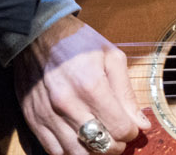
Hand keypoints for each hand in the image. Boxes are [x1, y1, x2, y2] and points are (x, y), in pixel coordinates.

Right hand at [11, 15, 148, 154]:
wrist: (37, 33)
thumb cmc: (77, 43)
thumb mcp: (111, 57)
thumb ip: (126, 93)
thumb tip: (141, 124)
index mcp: (91, 85)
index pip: (120, 129)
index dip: (131, 132)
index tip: (131, 127)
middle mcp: (68, 104)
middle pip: (100, 147)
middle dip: (116, 146)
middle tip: (117, 136)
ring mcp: (48, 114)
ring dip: (94, 153)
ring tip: (100, 140)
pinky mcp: (33, 119)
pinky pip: (54, 151)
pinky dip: (70, 152)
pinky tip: (79, 141)